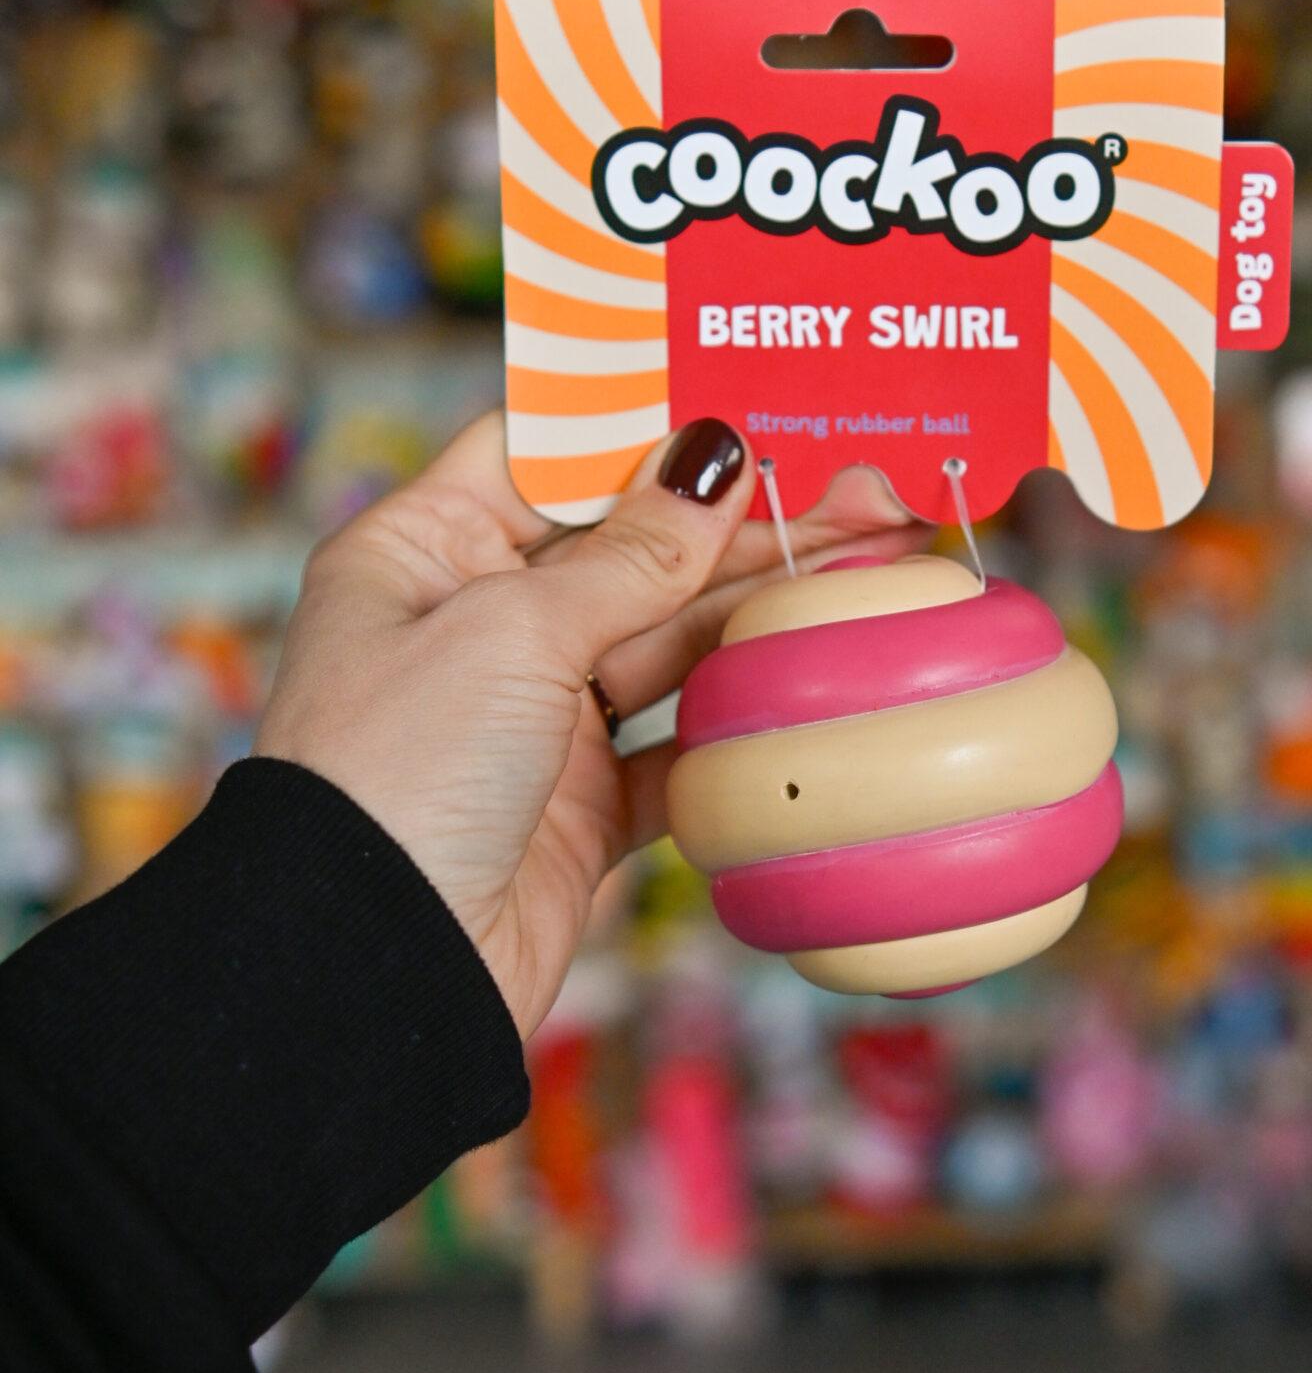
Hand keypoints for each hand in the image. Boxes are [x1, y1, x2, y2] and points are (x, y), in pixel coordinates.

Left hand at [255, 413, 929, 1036]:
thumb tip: (714, 456)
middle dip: (745, 520)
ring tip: (876, 561)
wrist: (374, 969)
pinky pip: (681, 743)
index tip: (757, 403)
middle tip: (866, 491)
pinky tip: (821, 668)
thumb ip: (630, 552)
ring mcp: (534, 718)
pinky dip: (745, 715)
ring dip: (764, 606)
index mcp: (422, 553)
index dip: (648, 427)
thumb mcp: (513, 630)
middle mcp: (475, 625)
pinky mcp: (583, 807)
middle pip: (631, 546)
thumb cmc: (403, 770)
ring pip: (669, 639)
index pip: (544, 454)